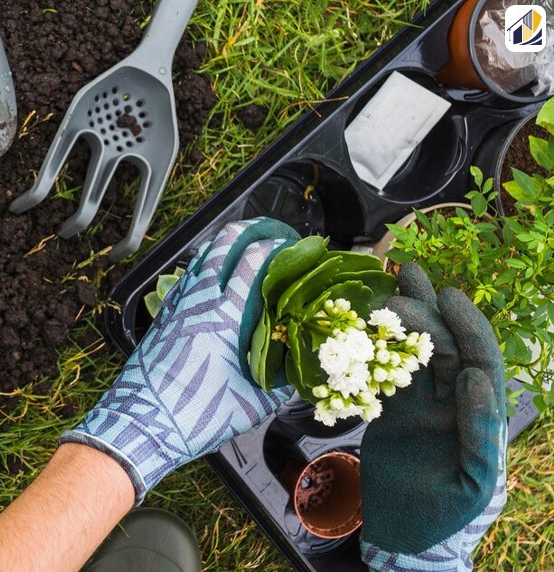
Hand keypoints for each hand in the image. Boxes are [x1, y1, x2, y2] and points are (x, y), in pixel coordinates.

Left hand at [60, 218, 300, 503]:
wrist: (141, 424)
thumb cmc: (195, 416)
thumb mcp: (252, 406)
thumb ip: (280, 385)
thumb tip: (300, 373)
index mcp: (224, 317)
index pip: (252, 262)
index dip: (275, 247)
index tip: (293, 245)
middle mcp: (198, 302)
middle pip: (222, 246)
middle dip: (247, 231)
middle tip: (268, 231)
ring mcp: (176, 306)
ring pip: (200, 260)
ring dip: (222, 247)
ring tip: (242, 247)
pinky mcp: (162, 317)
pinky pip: (184, 280)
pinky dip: (202, 269)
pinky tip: (211, 279)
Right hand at [360, 263, 506, 570]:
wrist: (405, 535)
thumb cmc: (447, 516)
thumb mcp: (473, 482)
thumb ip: (480, 432)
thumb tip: (475, 379)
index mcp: (479, 416)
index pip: (479, 361)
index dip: (467, 327)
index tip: (447, 296)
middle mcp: (453, 404)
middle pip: (445, 347)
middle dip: (428, 313)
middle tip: (402, 284)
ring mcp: (422, 406)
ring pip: (416, 354)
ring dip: (406, 319)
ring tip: (392, 282)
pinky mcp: (392, 412)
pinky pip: (386, 373)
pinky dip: (378, 348)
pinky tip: (367, 323)